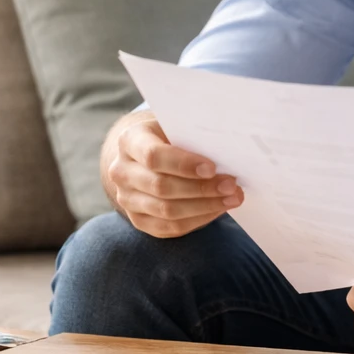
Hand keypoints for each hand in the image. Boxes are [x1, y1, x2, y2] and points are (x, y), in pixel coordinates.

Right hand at [106, 118, 243, 236]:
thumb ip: (194, 136)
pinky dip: (198, 220)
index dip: (184, 164)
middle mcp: (121, 171)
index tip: (212, 168)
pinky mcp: (138, 220)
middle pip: (161, 187)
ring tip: (232, 198)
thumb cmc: (171, 136)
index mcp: (129, 141)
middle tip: (231, 185)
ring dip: (205, 207)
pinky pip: (169, 227)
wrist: (150, 154)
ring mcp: (126, 199)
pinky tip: (218, 209)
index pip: (153, 156)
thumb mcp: (178, 126)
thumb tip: (227, 151)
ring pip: (166, 211)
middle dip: (201, 188)